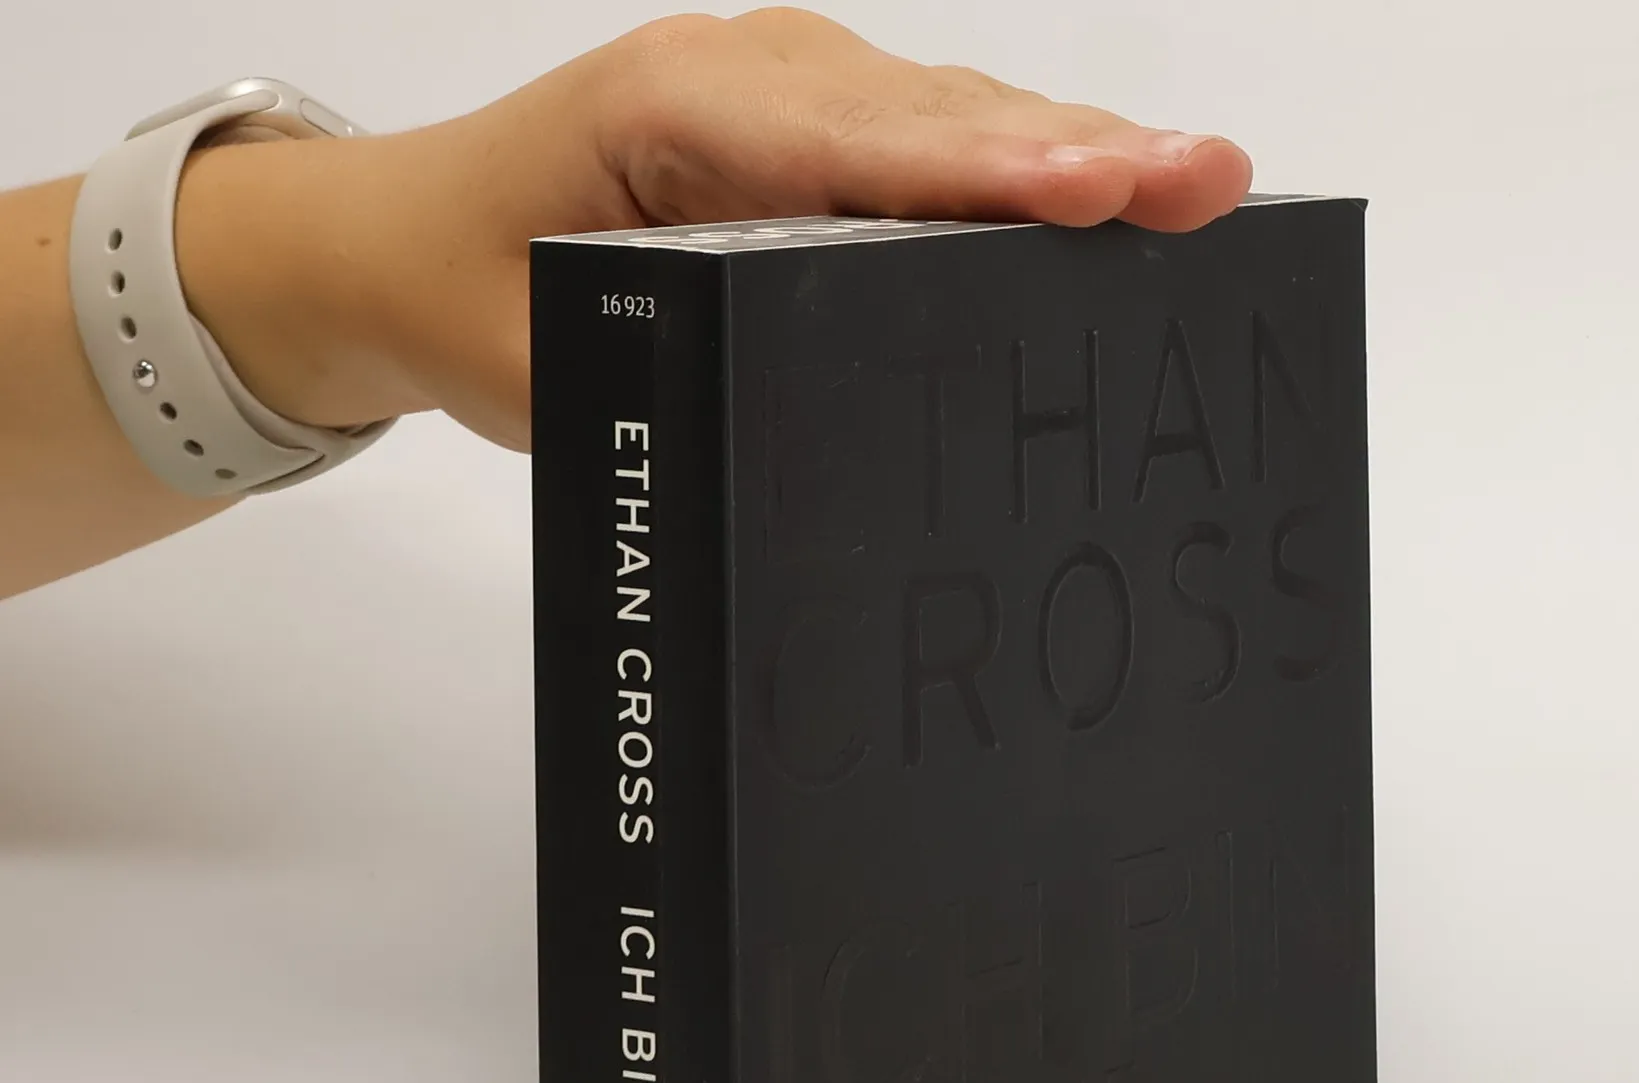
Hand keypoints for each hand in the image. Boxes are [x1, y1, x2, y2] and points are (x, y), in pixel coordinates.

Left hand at [173, 9, 1254, 451]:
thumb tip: (800, 422)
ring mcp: (788, 94)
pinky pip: (933, 143)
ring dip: (1073, 158)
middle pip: (937, 119)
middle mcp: (748, 79)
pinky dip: (1022, 172)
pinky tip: (1111, 204)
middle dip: (1077, 155)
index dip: (985, 169)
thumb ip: (663, 373)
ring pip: (952, 120)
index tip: (1094, 190)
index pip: (856, 146)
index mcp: (672, 115)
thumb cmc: (469, 289)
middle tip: (1205, 185)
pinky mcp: (811, 130)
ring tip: (1198, 191)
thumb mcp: (542, 363)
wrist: (406, 234)